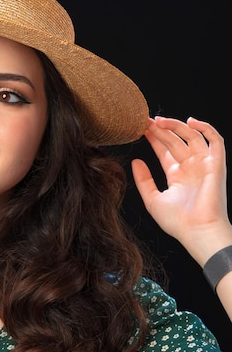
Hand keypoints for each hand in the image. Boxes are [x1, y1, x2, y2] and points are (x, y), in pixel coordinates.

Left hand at [132, 116, 231, 264]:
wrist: (197, 231)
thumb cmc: (176, 221)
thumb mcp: (152, 199)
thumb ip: (143, 180)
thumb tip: (135, 161)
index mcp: (177, 176)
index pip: (165, 151)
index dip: (154, 139)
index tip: (140, 128)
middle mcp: (190, 168)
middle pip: (175, 141)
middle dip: (161, 130)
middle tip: (145, 120)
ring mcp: (203, 164)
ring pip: (192, 137)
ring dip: (177, 126)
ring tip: (159, 120)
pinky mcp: (216, 164)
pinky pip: (216, 141)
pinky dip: (206, 128)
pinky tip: (191, 121)